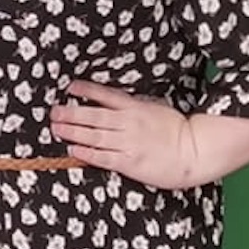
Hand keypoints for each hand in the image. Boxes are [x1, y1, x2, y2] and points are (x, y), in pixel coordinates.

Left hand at [50, 80, 248, 189]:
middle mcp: (129, 124)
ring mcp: (128, 143)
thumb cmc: (175, 131)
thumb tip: (111, 101)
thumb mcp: (154, 108)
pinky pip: (103, 157)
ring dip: (73, 132)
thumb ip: (133, 106)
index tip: (69, 86)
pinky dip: (86, 153)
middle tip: (54, 111)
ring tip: (56, 128)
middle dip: (71, 113)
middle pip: (94, 116)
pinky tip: (72, 150)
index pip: (107, 95)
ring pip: (94, 136)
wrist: (194, 152)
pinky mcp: (129, 162)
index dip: (86, 90)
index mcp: (136, 108)